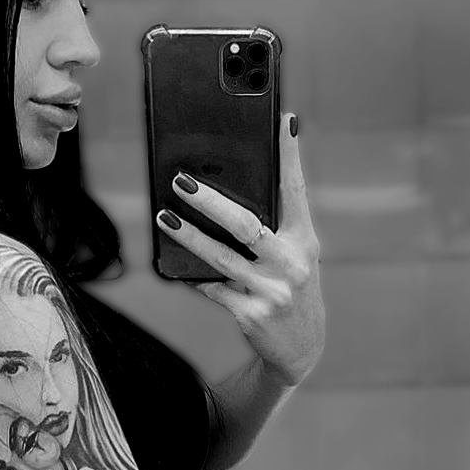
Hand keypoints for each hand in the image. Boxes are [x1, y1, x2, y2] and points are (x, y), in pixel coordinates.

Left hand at [156, 112, 324, 387]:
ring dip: (189, 236)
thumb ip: (277, 226)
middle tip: (180, 181)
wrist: (301, 349)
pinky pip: (212, 288)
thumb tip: (233, 186)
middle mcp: (292, 264)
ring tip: (164, 217)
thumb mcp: (297, 256)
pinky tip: (173, 261)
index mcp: (305, 241)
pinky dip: (192, 274)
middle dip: (210, 202)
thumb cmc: (292, 288)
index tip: (283, 121)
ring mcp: (271, 291)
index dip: (290, 155)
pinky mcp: (250, 315)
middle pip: (245, 225)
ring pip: (220, 258)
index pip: (296, 191)